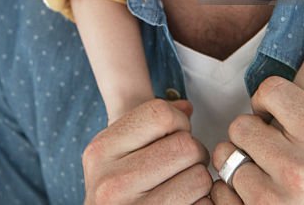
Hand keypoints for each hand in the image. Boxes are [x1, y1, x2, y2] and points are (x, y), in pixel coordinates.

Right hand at [83, 98, 213, 203]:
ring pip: (200, 177)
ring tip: (181, 188)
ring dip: (199, 182)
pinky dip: (201, 203)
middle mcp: (112, 182)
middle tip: (181, 167)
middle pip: (186, 145)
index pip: (160, 114)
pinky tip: (183, 203)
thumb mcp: (116, 153)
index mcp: (101, 151)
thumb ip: (148, 124)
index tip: (174, 136)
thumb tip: (186, 108)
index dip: (178, 122)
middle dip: (193, 153)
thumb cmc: (115, 191)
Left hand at [210, 77, 303, 203]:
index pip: (272, 90)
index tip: (268, 115)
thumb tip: (287, 88)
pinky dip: (229, 194)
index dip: (266, 101)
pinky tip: (251, 198)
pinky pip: (219, 191)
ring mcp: (272, 198)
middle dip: (249, 136)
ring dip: (238, 165)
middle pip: (240, 124)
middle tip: (265, 151)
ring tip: (260, 176)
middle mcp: (298, 169)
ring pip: (225, 156)